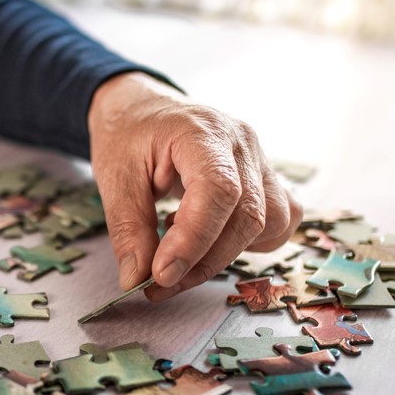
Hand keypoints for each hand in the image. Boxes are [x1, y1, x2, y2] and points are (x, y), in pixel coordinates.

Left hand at [87, 72, 301, 300]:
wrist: (141, 110)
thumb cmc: (128, 136)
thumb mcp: (114, 178)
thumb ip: (128, 229)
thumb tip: (137, 279)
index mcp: (203, 132)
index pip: (219, 191)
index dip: (194, 241)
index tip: (161, 275)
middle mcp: (242, 143)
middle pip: (248, 215)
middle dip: (204, 262)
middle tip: (160, 284)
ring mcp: (260, 159)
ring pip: (270, 222)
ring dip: (226, 254)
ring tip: (182, 250)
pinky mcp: (265, 178)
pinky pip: (280, 219)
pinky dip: (250, 242)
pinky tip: (212, 237)